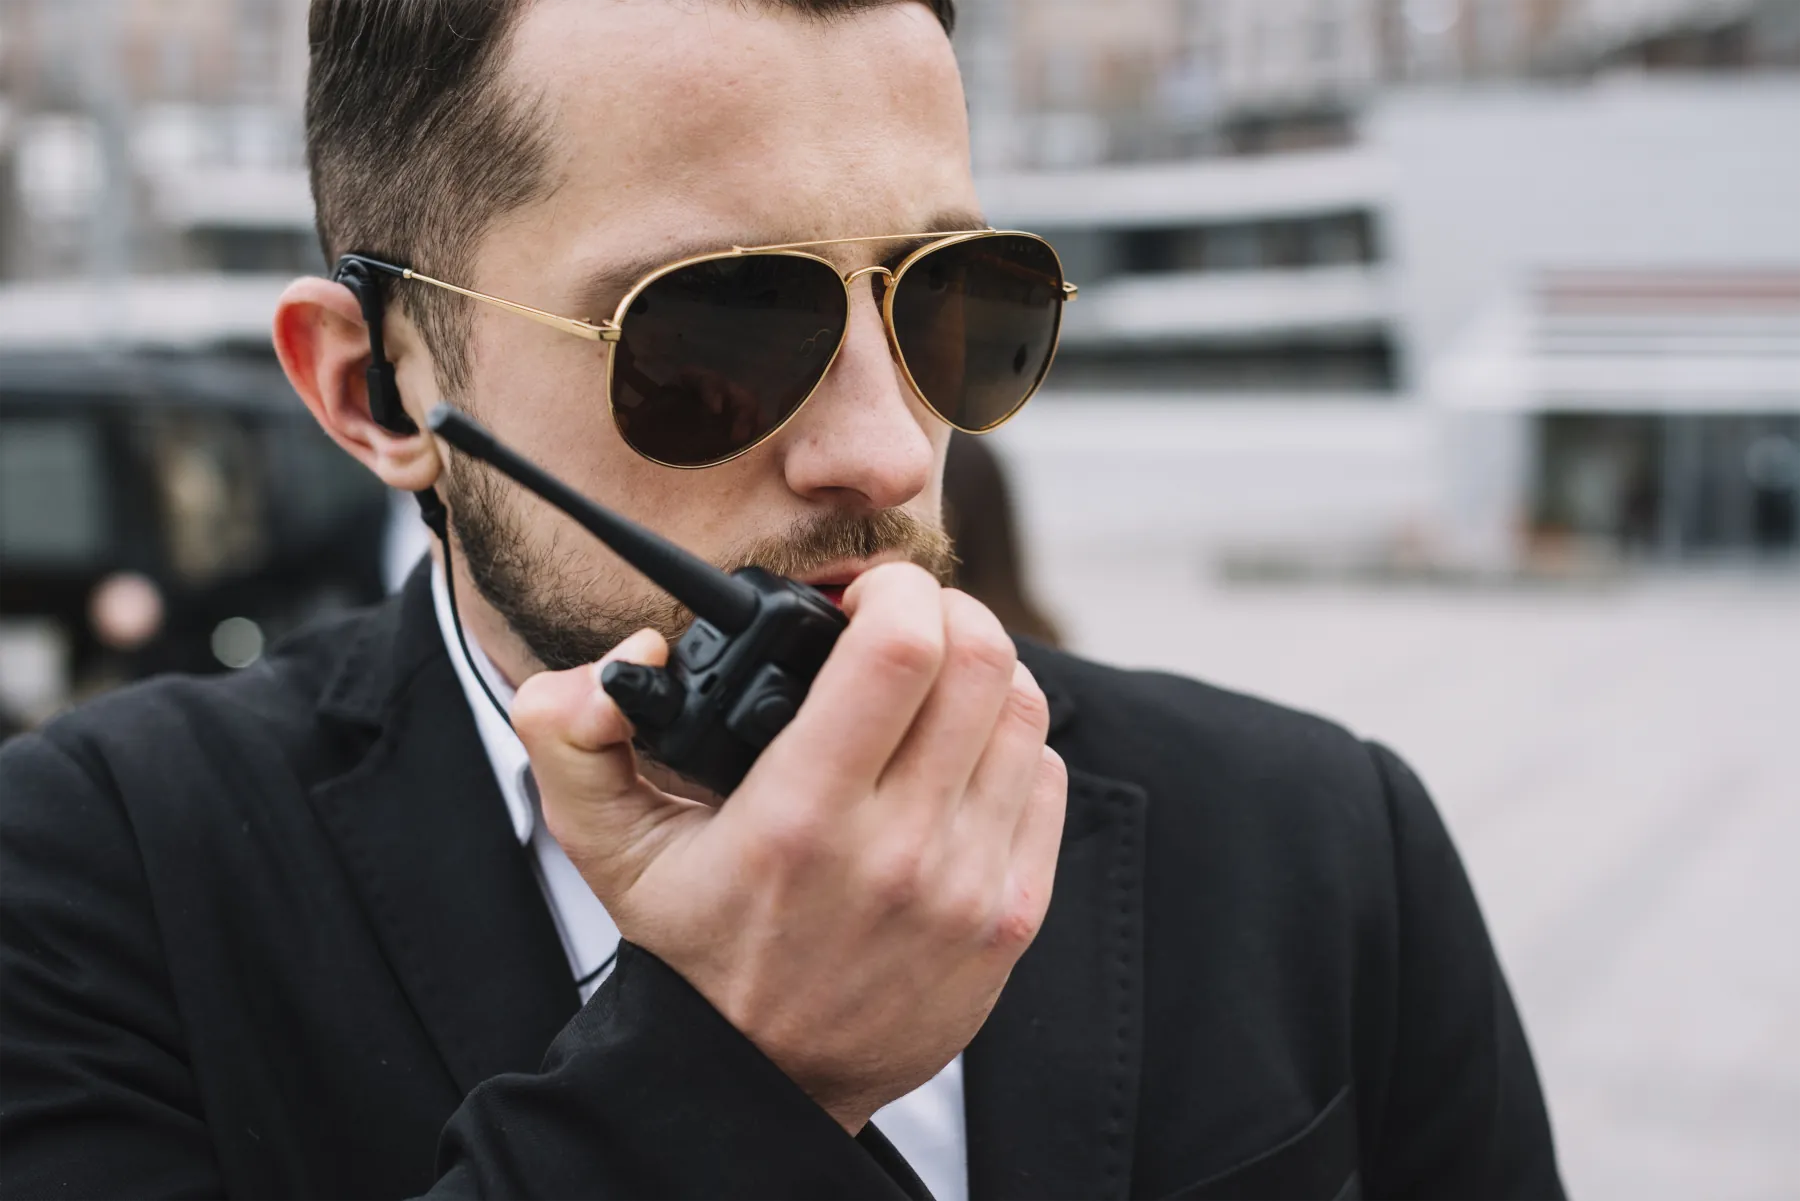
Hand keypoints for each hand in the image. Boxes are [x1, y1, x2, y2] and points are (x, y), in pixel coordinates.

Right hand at [511, 563, 1067, 1131]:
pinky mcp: (1014, 916)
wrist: (764, 1082)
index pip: (900, 649)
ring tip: (929, 687)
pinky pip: (1046, 778)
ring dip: (981, 673)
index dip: (894, 588)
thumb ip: (572, 731)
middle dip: (944, 611)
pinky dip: (1009, 744)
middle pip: (982, 660)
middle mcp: (899, 849)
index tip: (860, 597)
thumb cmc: (694, 946)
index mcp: (800, 817)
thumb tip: (636, 650)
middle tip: (901, 625)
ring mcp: (968, 885)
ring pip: (1024, 710)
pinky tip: (956, 758)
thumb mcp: (604, 844)